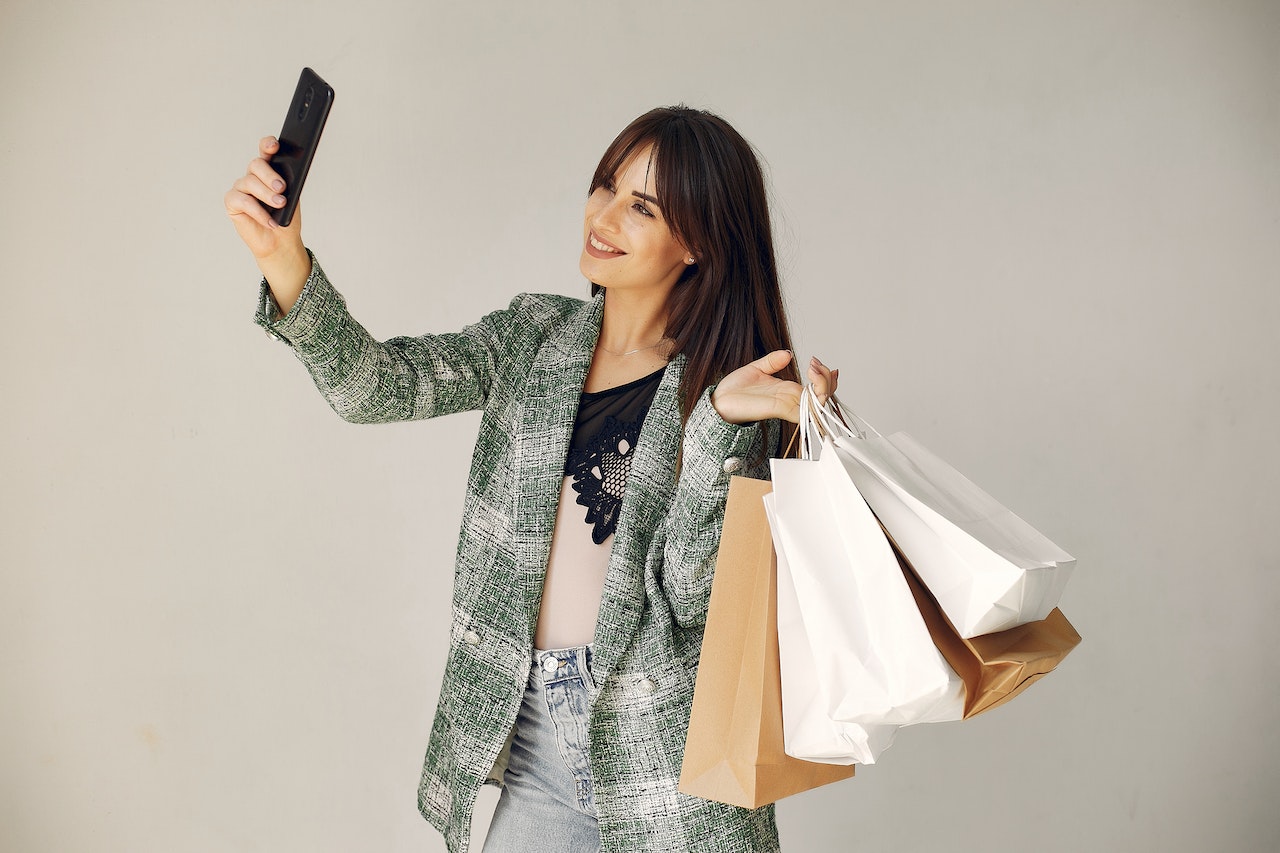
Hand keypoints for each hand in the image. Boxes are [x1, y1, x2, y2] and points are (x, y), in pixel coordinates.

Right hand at [224, 136, 309, 311]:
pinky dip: (258, 212)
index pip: (265, 151)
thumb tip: (289, 175)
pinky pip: (243, 201)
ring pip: (250, 182)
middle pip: (256, 165)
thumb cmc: (285, 217)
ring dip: (267, 194)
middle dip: (270, 175)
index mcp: (268, 170)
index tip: (275, 145)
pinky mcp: (232, 202)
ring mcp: (240, 187)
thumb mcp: (293, 198)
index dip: (268, 145)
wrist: (280, 241)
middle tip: (282, 188)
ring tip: (280, 205)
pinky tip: (270, 221)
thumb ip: (289, 183)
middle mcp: (252, 176)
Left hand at [711, 351, 839, 424]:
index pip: (817, 388)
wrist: (718, 401)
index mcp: (788, 391)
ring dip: (823, 385)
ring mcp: (787, 406)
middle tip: (815, 363)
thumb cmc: (734, 391)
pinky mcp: (778, 410)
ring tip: (814, 368)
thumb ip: (772, 362)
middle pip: (823, 396)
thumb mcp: (756, 369)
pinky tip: (810, 384)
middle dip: (827, 378)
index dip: (825, 377)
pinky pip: (803, 412)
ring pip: (818, 404)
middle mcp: (791, 400)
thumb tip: (788, 353)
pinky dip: (812, 401)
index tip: (816, 360)